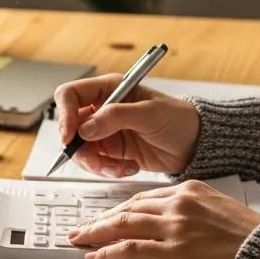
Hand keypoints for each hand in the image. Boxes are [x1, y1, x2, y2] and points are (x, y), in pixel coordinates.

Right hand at [53, 73, 200, 176]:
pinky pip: (96, 162)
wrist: (194, 145)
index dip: (64, 114)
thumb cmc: (178, 119)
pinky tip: (128, 167)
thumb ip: (116, 117)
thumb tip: (86, 127)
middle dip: (78, 146)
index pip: (70, 95)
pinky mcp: (111, 151)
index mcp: (109, 89)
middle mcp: (102, 109)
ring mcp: (105, 131)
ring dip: (94, 162)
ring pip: (80, 148)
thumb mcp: (149, 114)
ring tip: (117, 167)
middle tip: (94, 160)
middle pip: (70, 126)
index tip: (69, 136)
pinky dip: (107, 169)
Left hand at [66, 179, 259, 258]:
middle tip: (81, 227)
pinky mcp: (175, 252)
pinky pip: (132, 249)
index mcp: (188, 189)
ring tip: (80, 239)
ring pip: (124, 225)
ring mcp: (175, 227)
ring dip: (96, 233)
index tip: (105, 217)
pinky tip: (96, 257)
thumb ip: (188, 211)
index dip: (119, 209)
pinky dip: (109, 253)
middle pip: (128, 208)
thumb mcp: (216, 209)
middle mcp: (178, 203)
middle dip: (101, 219)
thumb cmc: (248, 236)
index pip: (142, 198)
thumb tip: (162, 224)